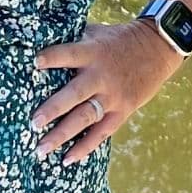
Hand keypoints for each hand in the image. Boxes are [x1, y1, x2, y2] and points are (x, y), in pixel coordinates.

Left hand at [31, 18, 181, 165]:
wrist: (158, 49)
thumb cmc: (119, 39)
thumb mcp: (97, 33)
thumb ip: (74, 41)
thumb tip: (39, 43)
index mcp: (93, 52)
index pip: (69, 54)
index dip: (53, 57)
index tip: (34, 62)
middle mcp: (101, 76)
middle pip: (75, 94)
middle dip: (53, 109)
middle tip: (33, 123)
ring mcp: (112, 96)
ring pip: (85, 118)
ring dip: (62, 134)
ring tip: (41, 149)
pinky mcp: (122, 111)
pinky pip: (101, 133)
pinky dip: (84, 147)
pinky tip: (66, 159)